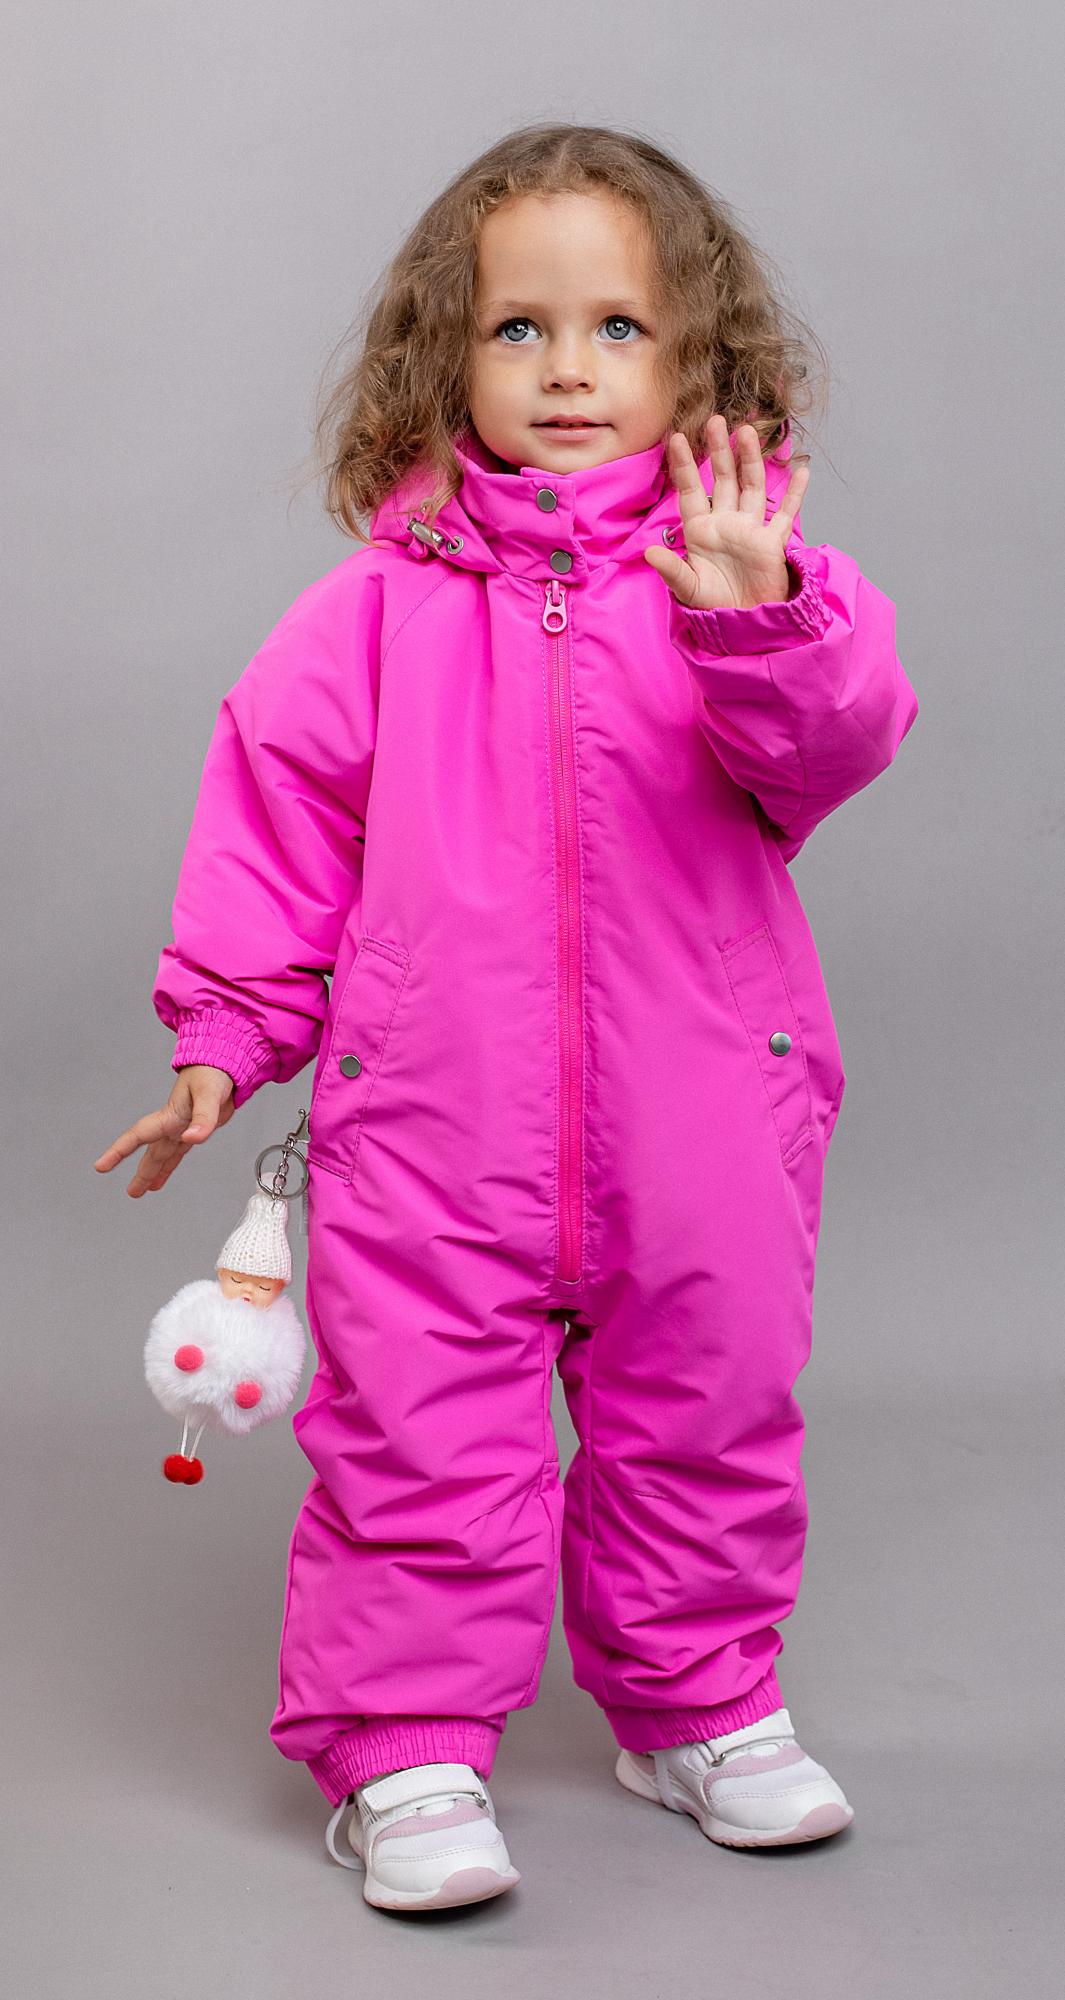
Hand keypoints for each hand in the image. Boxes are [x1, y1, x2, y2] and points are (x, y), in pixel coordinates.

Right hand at [93, 1065, 235, 1196]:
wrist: (225, 1062)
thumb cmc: (213, 1071)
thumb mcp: (209, 1093)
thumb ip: (203, 1118)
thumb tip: (192, 1139)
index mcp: (170, 1115)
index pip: (139, 1136)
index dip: (118, 1151)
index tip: (101, 1166)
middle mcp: (173, 1123)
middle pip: (152, 1152)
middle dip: (141, 1172)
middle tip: (131, 1192)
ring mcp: (183, 1126)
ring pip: (164, 1154)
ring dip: (154, 1172)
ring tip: (142, 1190)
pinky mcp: (196, 1128)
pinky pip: (179, 1151)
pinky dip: (171, 1165)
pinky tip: (164, 1176)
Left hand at [644, 416, 810, 611]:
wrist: (742, 623)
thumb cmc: (713, 606)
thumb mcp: (688, 589)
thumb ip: (671, 570)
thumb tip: (650, 552)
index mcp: (700, 530)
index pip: (690, 490)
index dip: (683, 466)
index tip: (676, 438)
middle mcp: (725, 522)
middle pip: (723, 479)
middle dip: (719, 451)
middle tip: (716, 420)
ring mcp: (750, 529)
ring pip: (751, 486)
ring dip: (750, 460)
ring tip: (747, 432)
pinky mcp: (773, 542)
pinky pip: (786, 514)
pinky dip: (795, 494)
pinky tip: (801, 470)